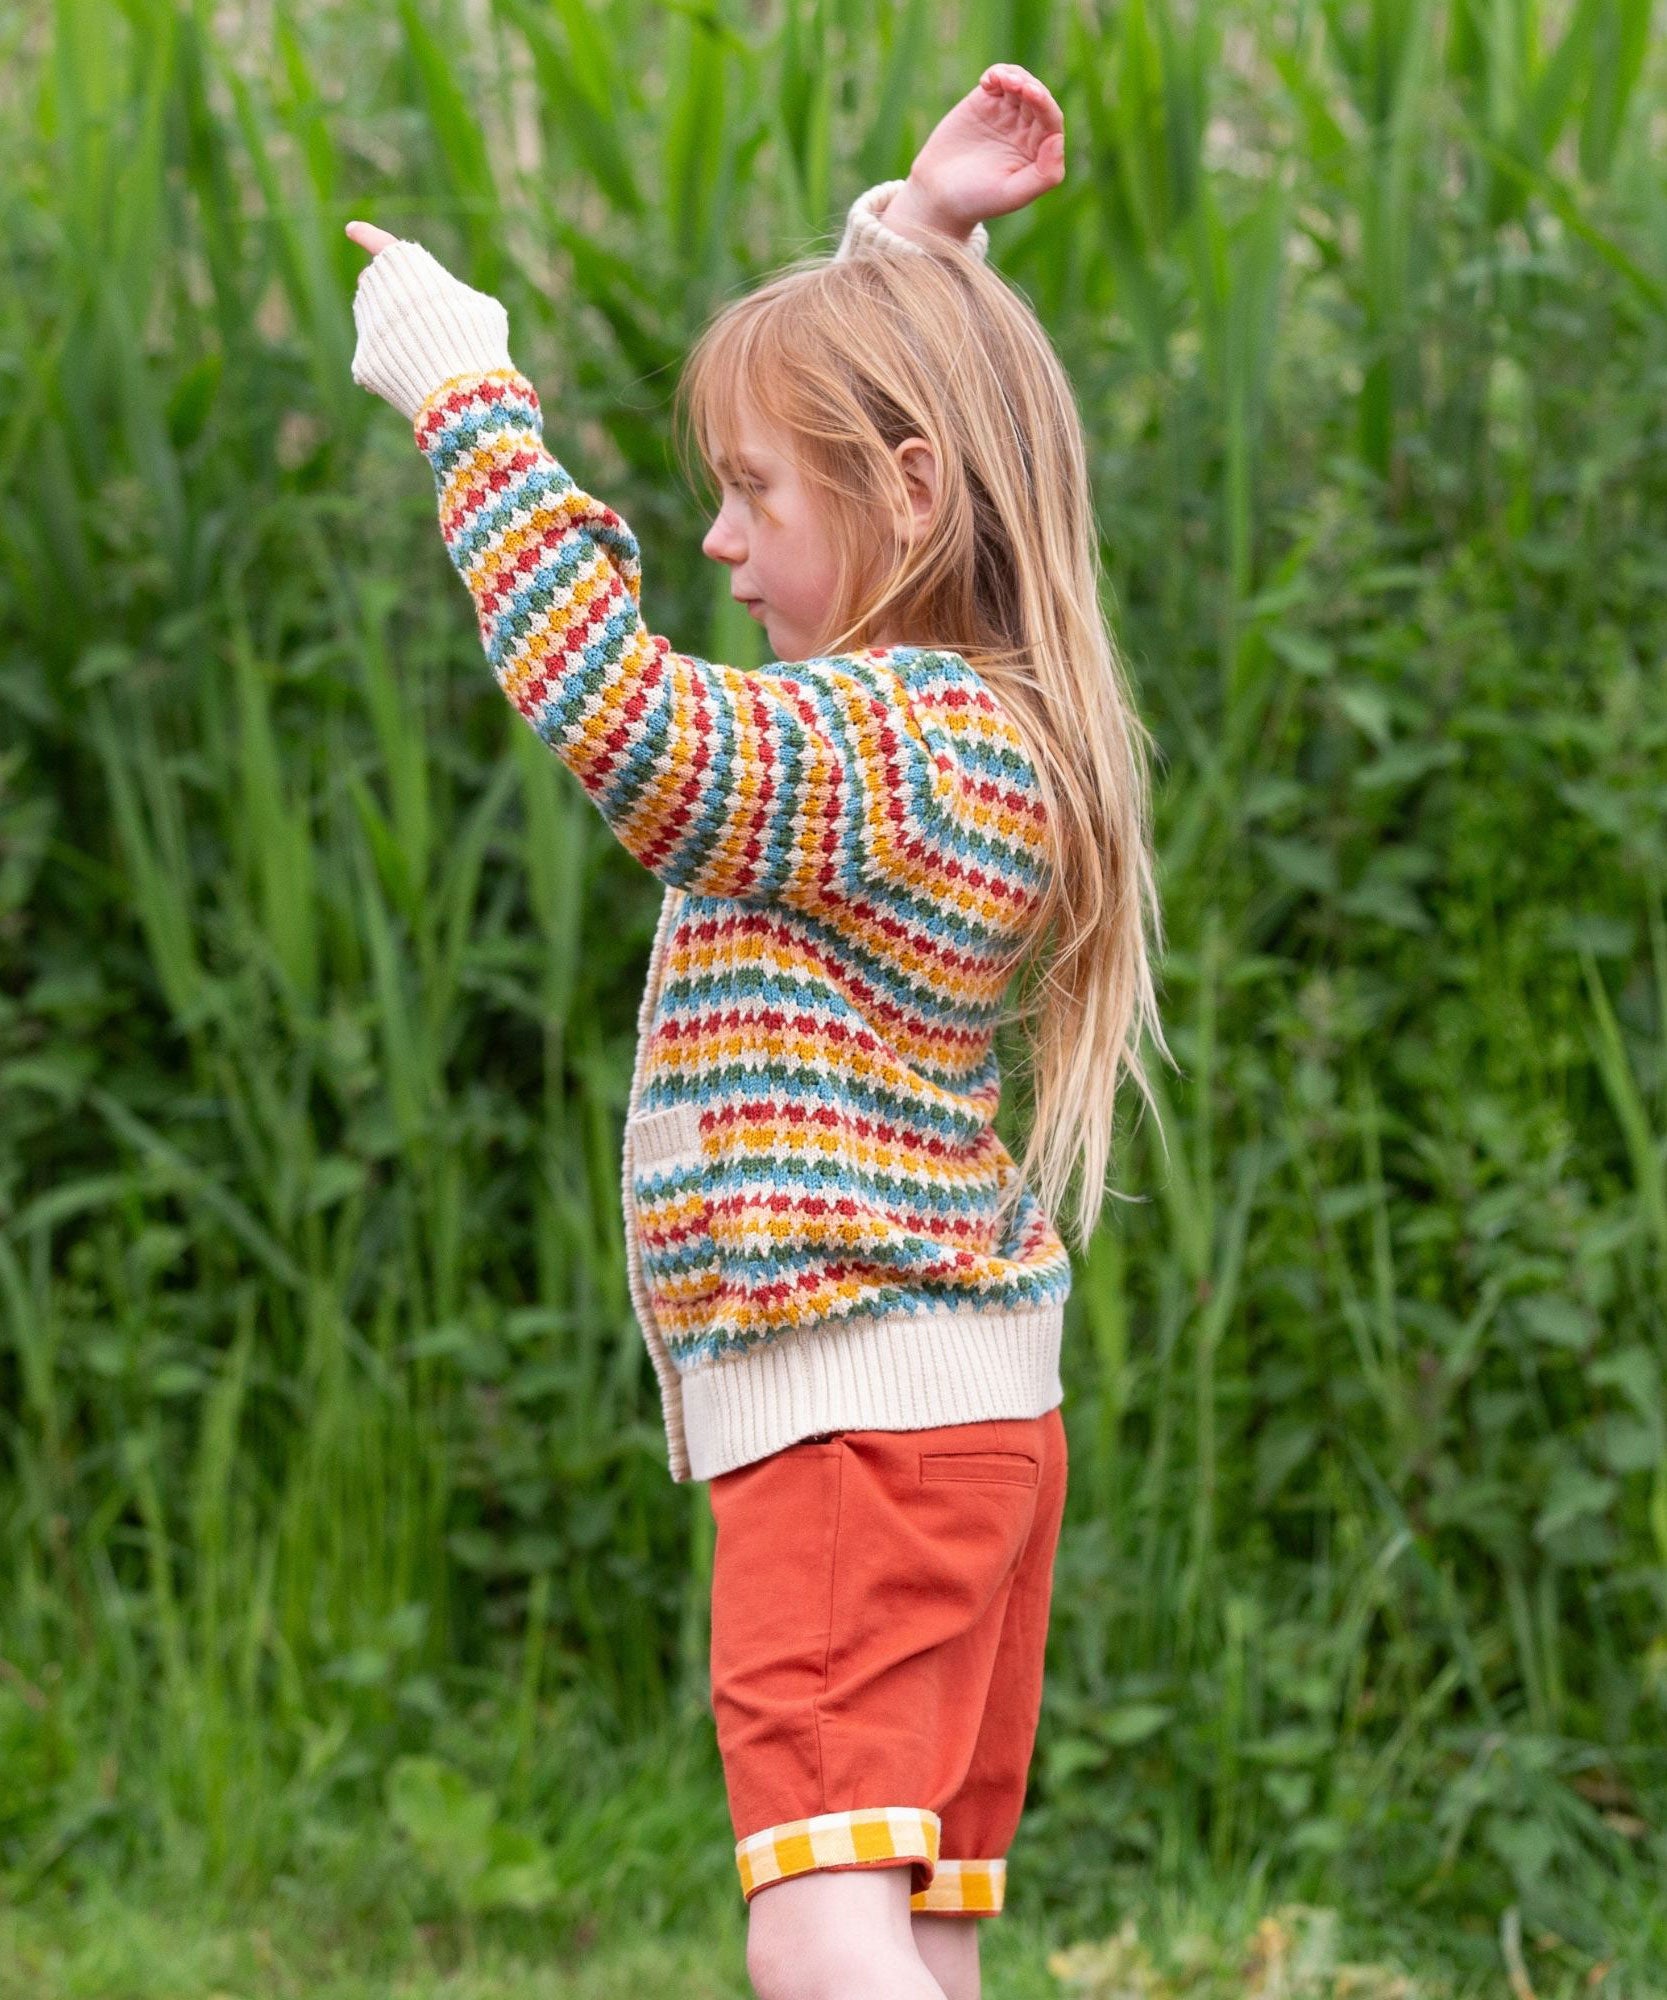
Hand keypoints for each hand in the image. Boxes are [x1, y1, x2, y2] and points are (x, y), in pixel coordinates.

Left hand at [344, 219, 512, 421]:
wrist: (460, 386)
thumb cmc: (478, 341)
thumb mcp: (479, 307)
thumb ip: (454, 296)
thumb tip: (447, 308)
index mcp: (409, 265)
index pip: (382, 244)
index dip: (368, 236)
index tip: (352, 230)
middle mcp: (380, 288)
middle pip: (374, 283)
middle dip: (388, 294)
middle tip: (416, 318)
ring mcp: (368, 324)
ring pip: (370, 318)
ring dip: (389, 328)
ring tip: (421, 349)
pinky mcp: (364, 359)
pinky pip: (373, 358)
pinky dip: (390, 365)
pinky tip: (413, 376)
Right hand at [892, 64, 1065, 241]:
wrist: (938, 194)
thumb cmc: (976, 200)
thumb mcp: (1011, 194)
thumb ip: (1043, 175)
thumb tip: (1058, 139)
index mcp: (1038, 153)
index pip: (1051, 122)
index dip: (1044, 105)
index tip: (1031, 94)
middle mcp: (1027, 131)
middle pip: (1038, 99)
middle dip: (1029, 87)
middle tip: (1014, 85)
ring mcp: (1007, 114)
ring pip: (1021, 84)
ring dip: (1014, 77)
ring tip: (1001, 81)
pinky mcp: (985, 102)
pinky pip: (999, 79)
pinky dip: (998, 74)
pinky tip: (988, 81)